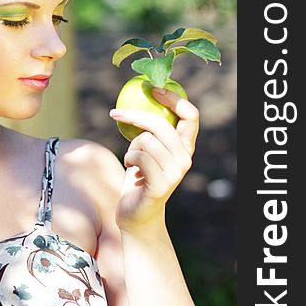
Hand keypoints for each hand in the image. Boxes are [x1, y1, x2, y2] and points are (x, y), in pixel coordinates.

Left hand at [109, 88, 198, 231]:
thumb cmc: (139, 179)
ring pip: (145, 140)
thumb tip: (138, 96)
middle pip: (161, 124)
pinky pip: (138, 156)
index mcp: (185, 148)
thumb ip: (151, 131)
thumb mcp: (148, 151)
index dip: (173, 98)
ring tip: (132, 160)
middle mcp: (186, 159)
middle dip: (135, 115)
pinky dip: (128, 159)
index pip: (190, 116)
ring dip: (131, 148)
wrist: (137, 216)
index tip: (153, 89)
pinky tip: (130, 169)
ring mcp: (176, 172)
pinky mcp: (162, 184)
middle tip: (115, 113)